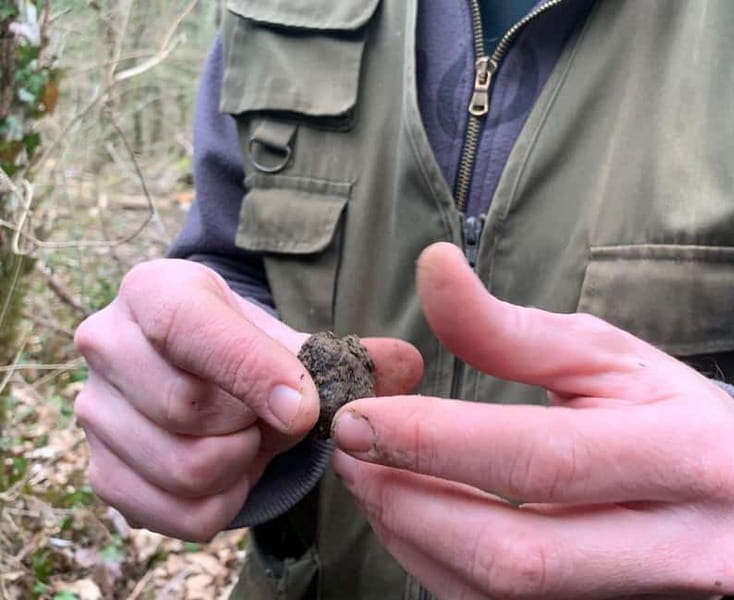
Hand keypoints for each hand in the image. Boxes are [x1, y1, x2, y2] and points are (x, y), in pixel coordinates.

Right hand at [74, 259, 421, 540]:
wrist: (196, 370)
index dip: (251, 372)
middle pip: (188, 410)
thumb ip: (350, 352)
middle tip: (282, 416)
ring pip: (185, 468)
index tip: (303, 408)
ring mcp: (95, 413)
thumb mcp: (288, 336)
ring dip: (243, 464)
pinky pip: (177, 514)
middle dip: (256, 424)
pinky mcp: (101, 471)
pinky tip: (234, 470)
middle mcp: (106, 344)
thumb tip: (407, 363)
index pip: (189, 330)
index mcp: (153, 291)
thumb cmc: (246, 347)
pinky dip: (224, 502)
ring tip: (255, 438)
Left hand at [331, 243, 733, 599]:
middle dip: (411, 503)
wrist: (727, 486)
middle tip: (351, 453)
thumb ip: (508, 325)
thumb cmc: (657, 406)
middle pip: (517, 554)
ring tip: (370, 477)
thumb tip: (433, 268)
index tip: (357, 419)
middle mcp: (679, 548)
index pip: (544, 459)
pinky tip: (409, 516)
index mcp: (687, 456)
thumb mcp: (597, 351)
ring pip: (499, 594)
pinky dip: (434, 565)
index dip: (436, 441)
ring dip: (412, 536)